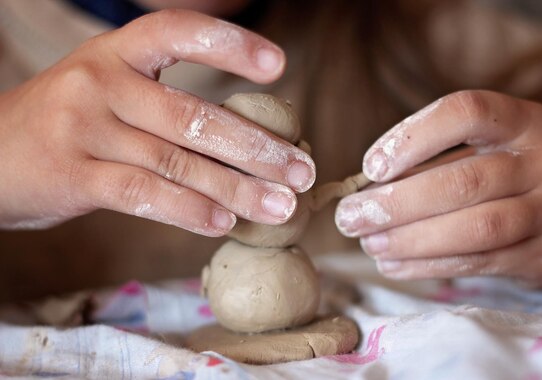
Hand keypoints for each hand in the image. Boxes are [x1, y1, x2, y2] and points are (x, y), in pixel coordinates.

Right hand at [0, 10, 314, 235]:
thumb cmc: (68, 125)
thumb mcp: (109, 94)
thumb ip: (167, 109)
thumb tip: (249, 145)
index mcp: (115, 52)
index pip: (178, 31)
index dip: (230, 45)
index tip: (280, 66)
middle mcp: (100, 81)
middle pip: (194, 115)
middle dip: (257, 148)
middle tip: (301, 171)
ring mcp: (84, 127)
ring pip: (177, 161)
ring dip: (237, 189)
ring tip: (280, 208)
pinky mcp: (73, 175)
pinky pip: (144, 194)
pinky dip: (189, 211)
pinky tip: (223, 223)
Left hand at [335, 90, 541, 286]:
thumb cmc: (505, 177)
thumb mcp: (480, 152)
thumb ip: (431, 163)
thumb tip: (365, 190)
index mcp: (523, 120)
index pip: (466, 112)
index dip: (413, 137)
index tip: (370, 166)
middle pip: (465, 181)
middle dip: (398, 203)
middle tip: (349, 217)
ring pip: (475, 227)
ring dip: (411, 239)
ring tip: (368, 243)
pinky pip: (479, 262)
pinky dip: (428, 265)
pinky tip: (392, 263)